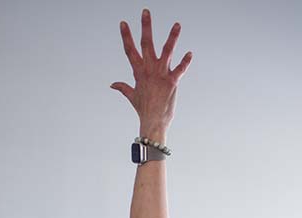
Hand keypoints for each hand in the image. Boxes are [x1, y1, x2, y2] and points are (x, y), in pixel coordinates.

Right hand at [111, 10, 191, 136]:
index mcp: (138, 71)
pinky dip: (185, 61)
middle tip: (146, 11)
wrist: (153, 121)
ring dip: (172, 37)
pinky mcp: (172, 81)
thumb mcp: (132, 96)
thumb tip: (112, 84)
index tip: (123, 23)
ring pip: (167, 50)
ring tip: (177, 24)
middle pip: (147, 43)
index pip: (130, 50)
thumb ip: (123, 87)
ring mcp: (161, 74)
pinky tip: (190, 53)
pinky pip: (180, 69)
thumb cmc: (143, 109)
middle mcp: (149, 69)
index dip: (126, 36)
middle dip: (146, 26)